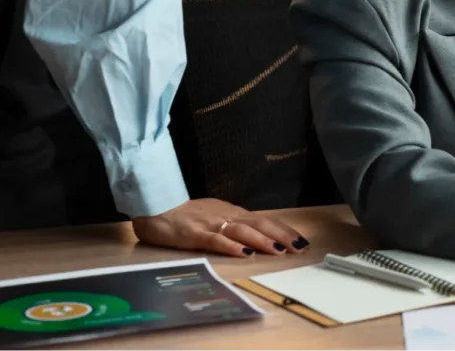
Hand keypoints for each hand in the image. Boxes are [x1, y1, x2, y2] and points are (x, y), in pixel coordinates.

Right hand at [131, 198, 309, 257]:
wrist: (153, 203)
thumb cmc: (181, 212)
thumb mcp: (212, 216)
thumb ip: (230, 224)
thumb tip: (252, 236)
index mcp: (231, 212)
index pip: (263, 220)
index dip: (282, 230)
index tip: (300, 239)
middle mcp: (226, 215)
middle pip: (259, 224)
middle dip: (281, 235)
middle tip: (300, 247)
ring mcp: (210, 223)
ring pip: (242, 231)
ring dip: (262, 240)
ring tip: (279, 250)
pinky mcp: (194, 234)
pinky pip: (216, 240)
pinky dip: (232, 246)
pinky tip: (245, 252)